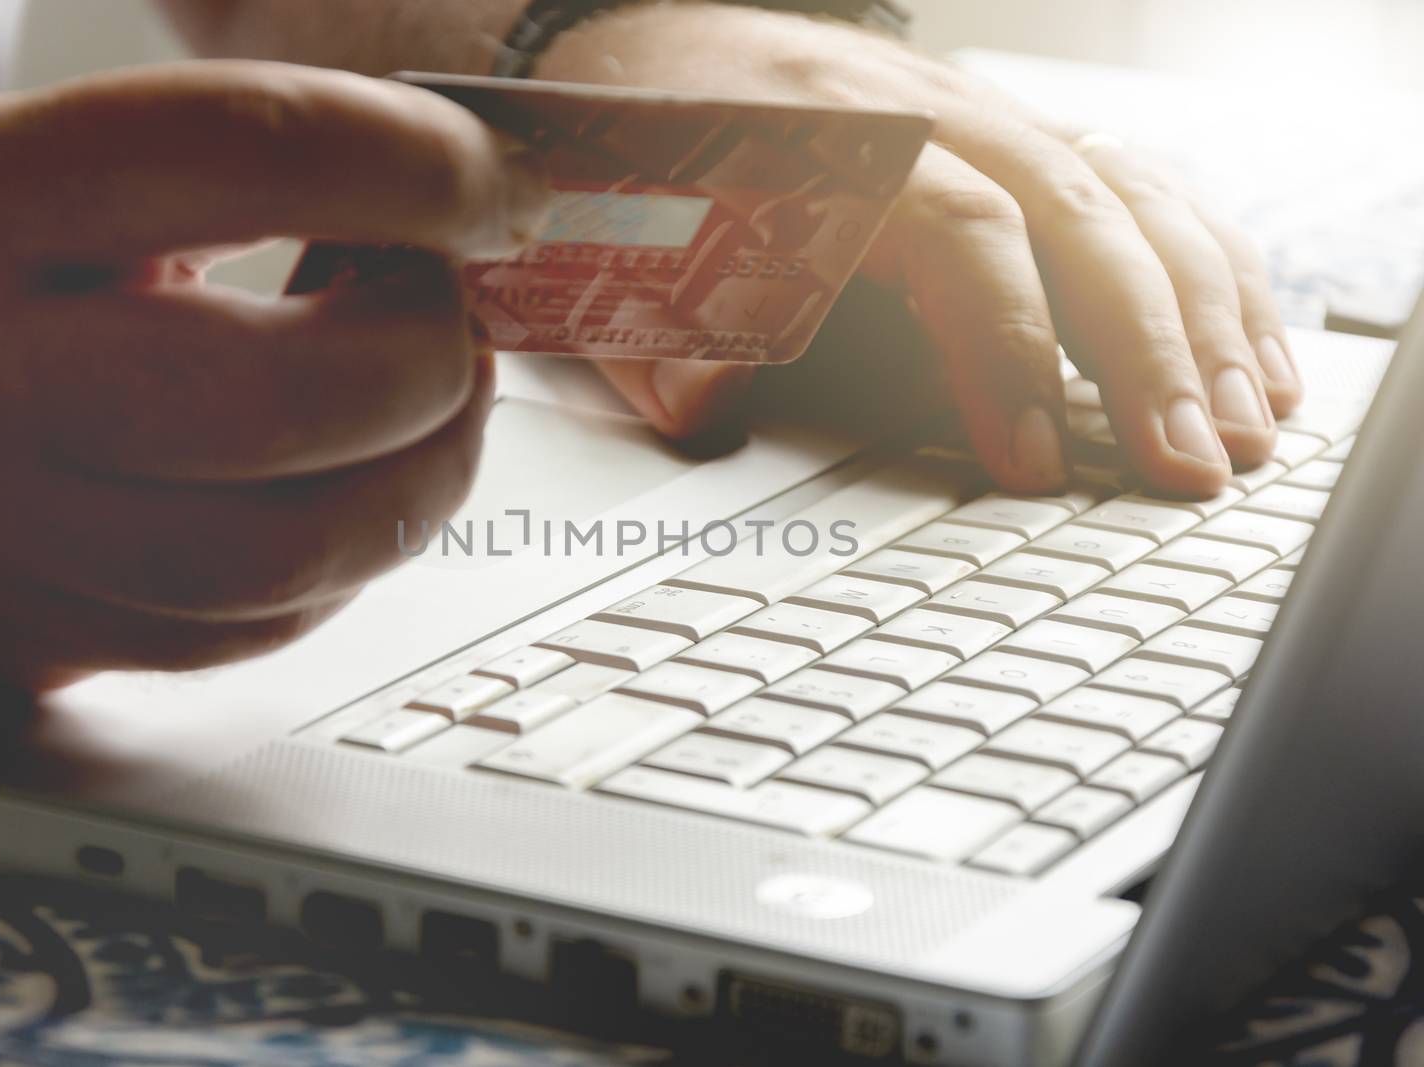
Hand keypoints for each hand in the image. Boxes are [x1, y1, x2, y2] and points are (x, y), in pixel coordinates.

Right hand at [0, 62, 547, 690]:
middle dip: (430, 350)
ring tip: (421, 400)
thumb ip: (199, 165)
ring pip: (290, 556)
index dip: (414, 165)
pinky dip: (348, 552)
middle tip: (441, 308)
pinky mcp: (40, 641)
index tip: (485, 183)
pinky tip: (341, 484)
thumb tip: (427, 210)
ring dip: (422, 471)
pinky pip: (254, 630)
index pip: (240, 158)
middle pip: (286, 399)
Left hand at [536, 5, 1301, 496]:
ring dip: (1205, 315)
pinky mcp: (1019, 140)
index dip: (1003, 345)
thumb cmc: (636, 148)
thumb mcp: (610, 228)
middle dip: (1147, 348)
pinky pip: (1144, 188)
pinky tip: (1250, 345)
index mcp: (831, 131)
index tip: (1031, 458)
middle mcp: (930, 111)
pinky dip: (1208, 267)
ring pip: (1133, 196)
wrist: (646, 49)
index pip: (953, 229)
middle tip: (1188, 464)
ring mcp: (987, 119)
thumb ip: (658, 319)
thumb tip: (702, 412)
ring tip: (1248, 427)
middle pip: (1076, 211)